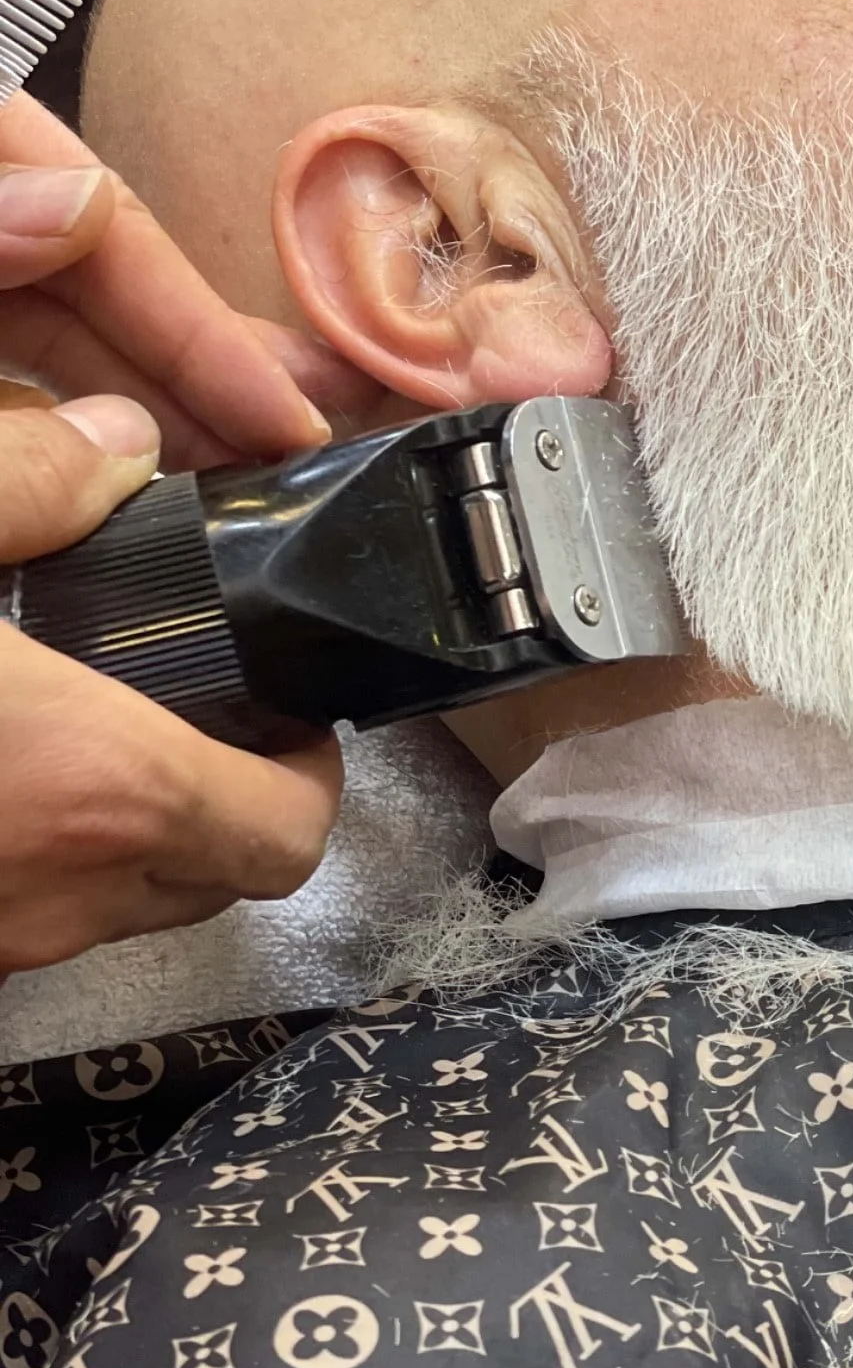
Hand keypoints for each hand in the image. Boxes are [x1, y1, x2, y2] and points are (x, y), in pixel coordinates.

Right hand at [0, 98, 355, 973]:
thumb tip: (111, 445)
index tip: (281, 705)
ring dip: (130, 831)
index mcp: (94, 788)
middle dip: (230, 796)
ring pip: (121, 911)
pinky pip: (21, 922)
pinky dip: (31, 859)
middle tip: (191, 702)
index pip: (290, 830)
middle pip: (220, 880)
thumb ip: (15, 483)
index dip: (308, 772)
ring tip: (74, 720)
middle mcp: (58, 899)